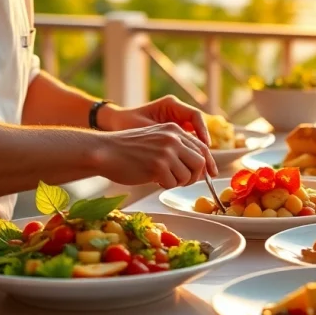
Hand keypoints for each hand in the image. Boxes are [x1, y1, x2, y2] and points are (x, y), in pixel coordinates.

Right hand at [92, 123, 209, 187]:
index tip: (210, 175)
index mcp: (174, 129)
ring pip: (188, 175)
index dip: (207, 164)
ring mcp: (166, 151)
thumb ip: (176, 147)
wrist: (105, 151)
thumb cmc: (128, 149)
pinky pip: (173, 183)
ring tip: (162, 178)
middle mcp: (173, 138)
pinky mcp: (158, 166)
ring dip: (177, 182)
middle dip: (194, 176)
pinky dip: (165, 185)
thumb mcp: (156, 139)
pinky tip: (153, 179)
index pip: (201, 147)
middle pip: (200, 162)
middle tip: (180, 180)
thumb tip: (199, 167)